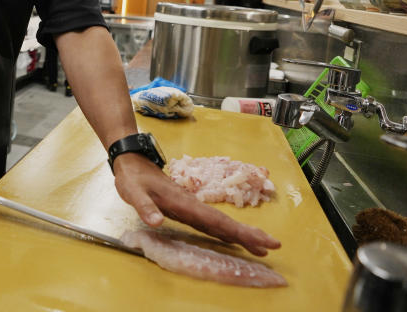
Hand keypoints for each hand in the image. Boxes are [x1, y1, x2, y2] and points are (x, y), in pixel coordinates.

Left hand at [112, 153, 280, 255]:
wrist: (133, 161)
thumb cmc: (133, 178)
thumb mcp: (134, 192)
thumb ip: (145, 207)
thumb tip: (155, 222)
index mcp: (184, 204)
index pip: (216, 222)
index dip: (238, 232)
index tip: (260, 240)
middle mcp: (192, 206)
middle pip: (225, 223)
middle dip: (249, 234)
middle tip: (272, 245)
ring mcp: (191, 207)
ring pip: (221, 223)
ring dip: (242, 234)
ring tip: (262, 245)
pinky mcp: (187, 208)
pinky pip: (212, 222)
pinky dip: (226, 231)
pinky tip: (234, 237)